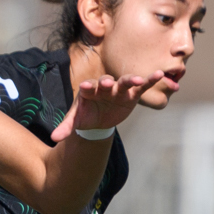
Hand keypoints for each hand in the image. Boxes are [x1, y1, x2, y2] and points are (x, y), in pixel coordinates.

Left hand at [50, 71, 168, 140]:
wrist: (98, 118)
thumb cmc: (86, 115)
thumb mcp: (76, 121)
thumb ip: (66, 127)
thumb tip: (54, 139)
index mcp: (88, 90)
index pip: (87, 87)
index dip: (87, 86)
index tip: (85, 87)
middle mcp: (104, 87)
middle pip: (106, 81)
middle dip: (107, 81)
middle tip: (106, 83)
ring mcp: (118, 89)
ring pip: (125, 82)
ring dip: (131, 80)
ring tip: (139, 80)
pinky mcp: (131, 94)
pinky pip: (141, 86)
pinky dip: (149, 80)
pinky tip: (159, 74)